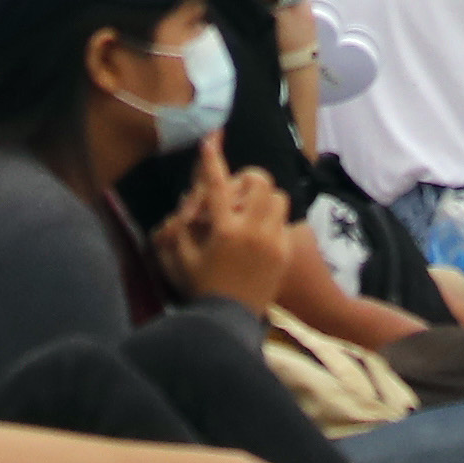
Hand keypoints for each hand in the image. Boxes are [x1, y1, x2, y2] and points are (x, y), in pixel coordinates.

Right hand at [149, 139, 294, 307]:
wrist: (231, 322)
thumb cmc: (202, 290)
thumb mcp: (183, 261)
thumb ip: (178, 232)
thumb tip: (180, 211)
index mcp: (224, 230)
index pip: (218, 186)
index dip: (212, 160)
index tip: (211, 140)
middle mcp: (252, 231)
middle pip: (261, 183)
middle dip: (249, 182)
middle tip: (238, 194)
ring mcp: (273, 241)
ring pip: (278, 199)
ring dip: (264, 201)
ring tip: (251, 215)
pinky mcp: (285, 253)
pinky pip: (285, 223)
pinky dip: (272, 223)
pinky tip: (260, 237)